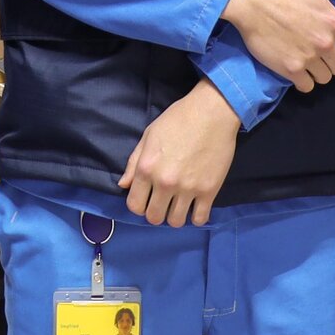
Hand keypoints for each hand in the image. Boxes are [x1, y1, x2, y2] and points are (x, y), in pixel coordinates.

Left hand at [119, 81, 240, 226]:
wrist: (211, 113)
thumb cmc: (177, 120)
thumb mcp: (148, 136)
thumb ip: (134, 163)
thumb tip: (123, 185)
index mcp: (146, 169)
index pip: (134, 205)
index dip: (138, 205)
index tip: (146, 200)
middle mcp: (165, 183)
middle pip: (154, 217)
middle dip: (156, 213)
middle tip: (162, 203)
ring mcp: (188, 189)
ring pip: (176, 222)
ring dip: (175, 215)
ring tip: (179, 204)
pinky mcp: (209, 191)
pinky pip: (199, 219)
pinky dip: (196, 217)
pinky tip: (195, 207)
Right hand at [219, 0, 334, 91]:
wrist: (250, 1)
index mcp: (334, 22)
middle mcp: (325, 43)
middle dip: (330, 61)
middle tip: (316, 53)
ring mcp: (309, 58)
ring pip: (324, 78)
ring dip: (317, 72)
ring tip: (305, 62)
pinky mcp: (290, 69)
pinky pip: (306, 86)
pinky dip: (302, 81)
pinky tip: (295, 71)